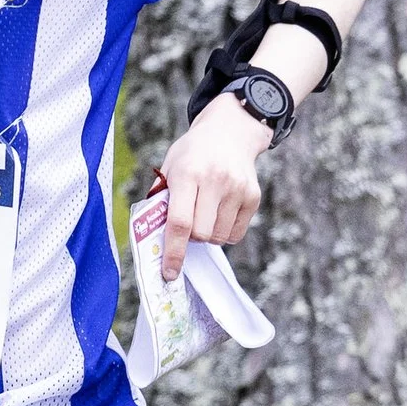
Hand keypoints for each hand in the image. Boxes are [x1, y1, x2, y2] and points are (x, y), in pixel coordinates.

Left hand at [152, 94, 272, 278]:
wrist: (229, 132)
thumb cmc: (192, 154)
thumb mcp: (170, 167)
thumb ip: (161, 200)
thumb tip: (154, 241)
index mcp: (187, 173)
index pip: (180, 222)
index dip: (174, 252)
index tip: (169, 273)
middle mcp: (215, 181)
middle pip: (201, 234)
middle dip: (190, 236)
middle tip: (188, 219)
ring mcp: (237, 189)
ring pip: (219, 237)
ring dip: (208, 233)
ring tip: (205, 210)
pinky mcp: (253, 196)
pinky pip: (235, 234)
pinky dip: (224, 231)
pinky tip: (220, 210)